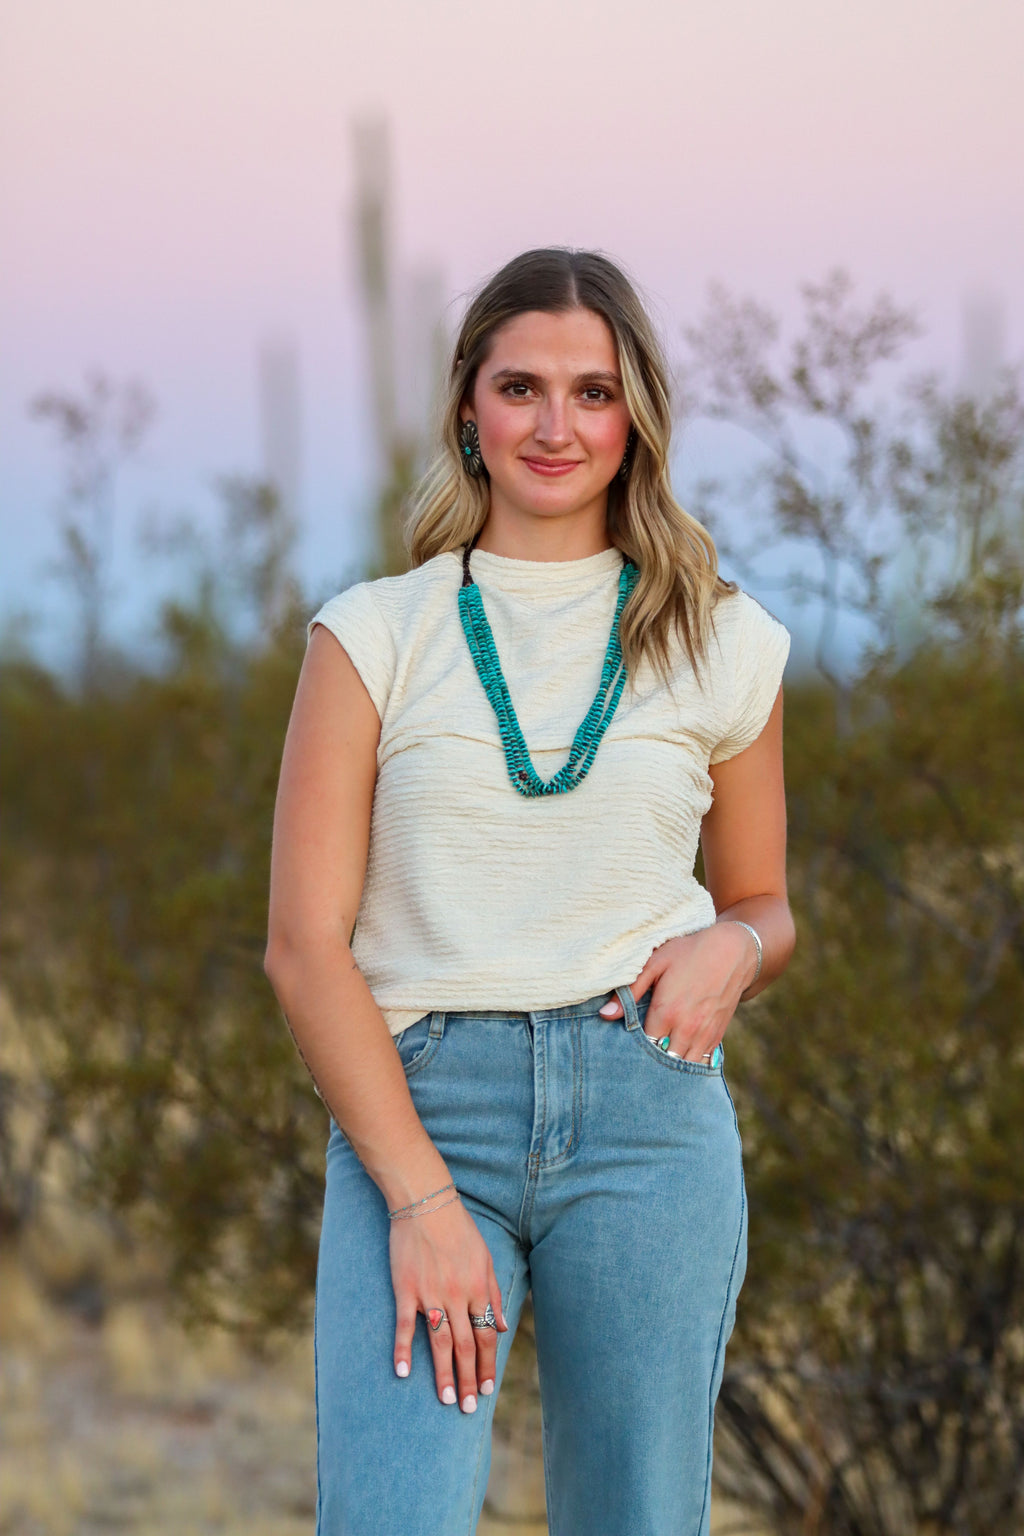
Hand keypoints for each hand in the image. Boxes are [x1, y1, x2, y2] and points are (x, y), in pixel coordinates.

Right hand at [390, 1195, 508, 1411]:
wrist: (426, 1202)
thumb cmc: (458, 1228)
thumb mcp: (485, 1257)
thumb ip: (493, 1293)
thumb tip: (502, 1327)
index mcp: (479, 1288)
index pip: (487, 1336)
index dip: (487, 1365)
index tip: (487, 1389)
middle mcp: (458, 1295)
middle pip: (466, 1346)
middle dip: (469, 1380)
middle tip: (468, 1408)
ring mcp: (431, 1294)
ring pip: (441, 1343)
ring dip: (444, 1375)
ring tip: (446, 1400)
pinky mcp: (406, 1289)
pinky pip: (406, 1325)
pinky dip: (404, 1350)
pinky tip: (402, 1373)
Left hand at [597, 923, 758, 1061]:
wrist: (733, 951)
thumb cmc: (688, 952)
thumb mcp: (655, 963)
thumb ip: (630, 991)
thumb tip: (605, 1015)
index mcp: (667, 1012)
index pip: (643, 1046)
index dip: (633, 1047)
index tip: (625, 1044)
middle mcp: (687, 1028)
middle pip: (662, 1060)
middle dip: (650, 1061)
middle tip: (637, 1057)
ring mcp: (704, 1034)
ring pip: (682, 1065)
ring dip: (669, 1064)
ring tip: (656, 1059)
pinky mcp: (717, 1035)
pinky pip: (700, 1061)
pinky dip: (687, 1061)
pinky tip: (676, 1056)